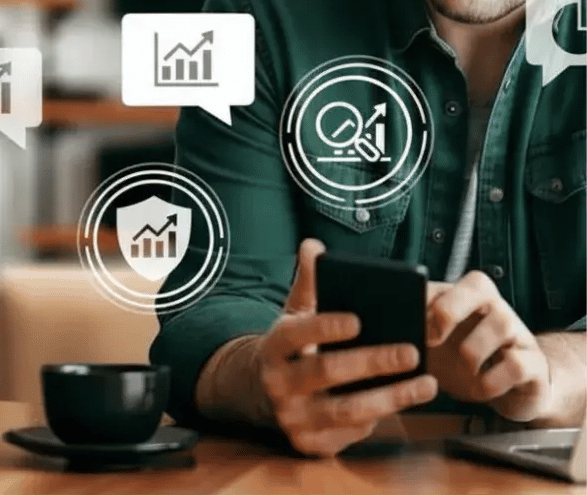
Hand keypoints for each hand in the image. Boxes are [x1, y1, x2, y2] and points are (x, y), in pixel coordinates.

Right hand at [256, 239, 437, 455]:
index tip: (359, 320)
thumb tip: (312, 245)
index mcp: (274, 345)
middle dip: (372, 362)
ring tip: (427, 383)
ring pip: (346, 410)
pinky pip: (351, 433)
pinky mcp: (310, 445)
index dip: (326, 327)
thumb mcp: (295, 312)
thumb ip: (308, 281)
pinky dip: (381, 418)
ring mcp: (293, 418)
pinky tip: (406, 401)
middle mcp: (278, 383)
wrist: (264, 392)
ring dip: (391, 397)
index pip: (297, 334)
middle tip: (412, 351)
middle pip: (326, 372)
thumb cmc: (292, 345)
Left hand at [426, 271, 552, 420]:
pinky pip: (515, 365)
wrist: (513, 387)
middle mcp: (497, 306)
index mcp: (470, 294)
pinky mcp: (533, 363)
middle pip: (480, 285)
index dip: (424, 302)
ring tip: (464, 369)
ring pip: (499, 326)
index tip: (411, 326)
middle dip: (449, 310)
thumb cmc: (465, 355)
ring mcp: (519, 333)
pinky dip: (491, 382)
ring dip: (472, 354)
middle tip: (432, 339)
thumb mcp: (438, 338)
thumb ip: (418, 322)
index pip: (447, 282)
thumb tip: (388, 317)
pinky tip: (481, 387)